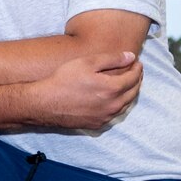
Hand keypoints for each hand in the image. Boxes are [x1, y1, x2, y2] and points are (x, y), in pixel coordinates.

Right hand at [28, 50, 142, 130]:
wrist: (43, 104)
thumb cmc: (63, 80)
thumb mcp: (87, 62)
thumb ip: (112, 59)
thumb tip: (131, 57)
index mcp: (112, 88)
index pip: (134, 77)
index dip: (137, 67)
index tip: (136, 61)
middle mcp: (112, 105)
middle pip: (133, 92)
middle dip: (136, 80)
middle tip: (134, 71)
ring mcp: (104, 117)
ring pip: (125, 105)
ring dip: (129, 93)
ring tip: (125, 84)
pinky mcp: (96, 124)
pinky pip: (113, 114)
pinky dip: (118, 105)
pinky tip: (112, 99)